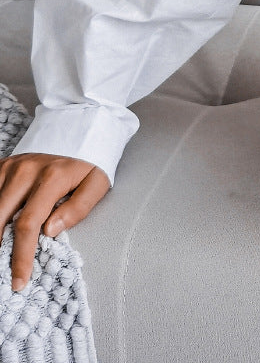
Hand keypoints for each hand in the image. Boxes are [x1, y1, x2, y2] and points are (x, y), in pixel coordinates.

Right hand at [0, 152, 109, 292]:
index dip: (21, 256)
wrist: (79, 132)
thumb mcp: (97, 182)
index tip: (19, 280)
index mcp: (51, 177)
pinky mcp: (2, 166)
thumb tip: (50, 231)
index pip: (28, 224)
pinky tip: (1, 232)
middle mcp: (25, 171)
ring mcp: (10, 167)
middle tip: (4, 272)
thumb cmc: (88, 164)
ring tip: (2, 251)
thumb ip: (78, 208)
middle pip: (0, 219)